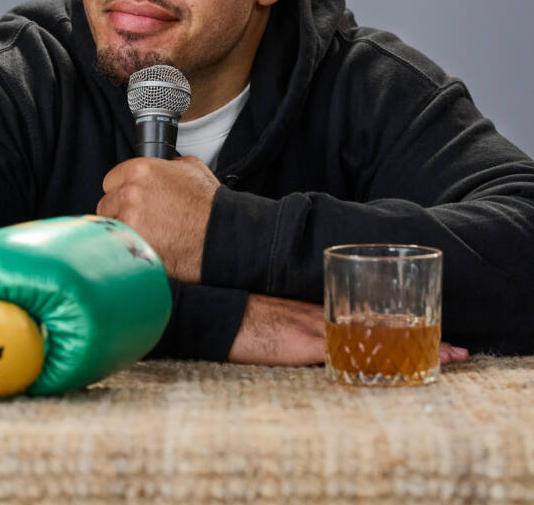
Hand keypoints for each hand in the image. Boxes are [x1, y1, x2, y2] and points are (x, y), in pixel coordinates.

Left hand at [96, 155, 219, 282]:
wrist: (220, 232)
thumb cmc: (209, 203)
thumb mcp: (191, 167)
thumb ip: (168, 164)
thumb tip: (164, 165)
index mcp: (140, 170)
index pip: (111, 180)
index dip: (121, 190)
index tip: (130, 199)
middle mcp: (130, 192)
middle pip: (106, 204)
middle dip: (119, 212)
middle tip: (139, 220)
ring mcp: (129, 219)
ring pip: (109, 227)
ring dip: (122, 231)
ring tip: (143, 235)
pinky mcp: (132, 244)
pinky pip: (117, 246)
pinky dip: (126, 248)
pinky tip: (143, 248)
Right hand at [228, 294, 470, 366]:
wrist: (222, 313)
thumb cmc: (250, 316)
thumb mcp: (285, 312)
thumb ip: (308, 319)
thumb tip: (332, 332)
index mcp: (325, 309)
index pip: (375, 317)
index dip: (407, 326)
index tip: (437, 336)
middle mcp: (328, 316)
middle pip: (384, 328)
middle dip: (423, 339)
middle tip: (457, 352)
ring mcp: (318, 328)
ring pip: (374, 339)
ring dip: (410, 350)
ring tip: (444, 360)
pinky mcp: (304, 344)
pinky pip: (345, 354)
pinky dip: (371, 362)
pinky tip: (392, 370)